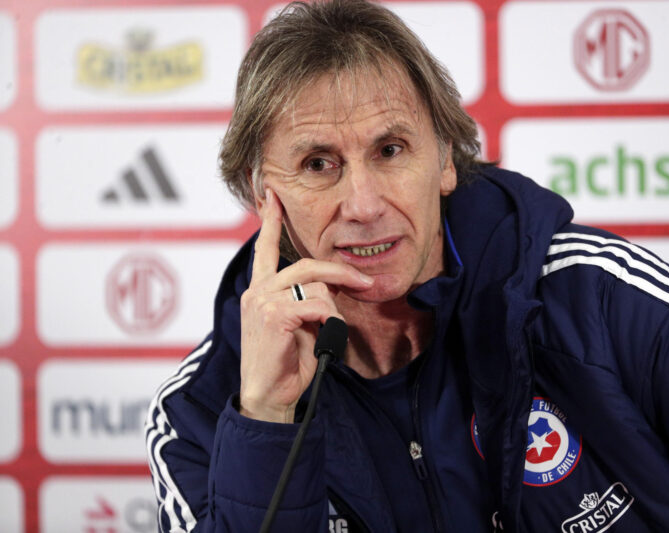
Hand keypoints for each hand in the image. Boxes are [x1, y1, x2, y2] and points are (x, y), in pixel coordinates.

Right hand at [238, 189, 372, 422]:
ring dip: (333, 310)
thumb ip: (307, 302)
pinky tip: (323, 337)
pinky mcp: (271, 316)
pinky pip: (315, 305)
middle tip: (364, 283)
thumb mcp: (299, 326)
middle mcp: (257, 292)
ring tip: (329, 332)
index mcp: (260, 291)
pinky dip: (328, 321)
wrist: (269, 397)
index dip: (270, 221)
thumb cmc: (286, 363)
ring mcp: (261, 302)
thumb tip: (331, 289)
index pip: (264, 249)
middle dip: (340, 272)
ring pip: (314, 287)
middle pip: (306, 265)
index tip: (273, 196)